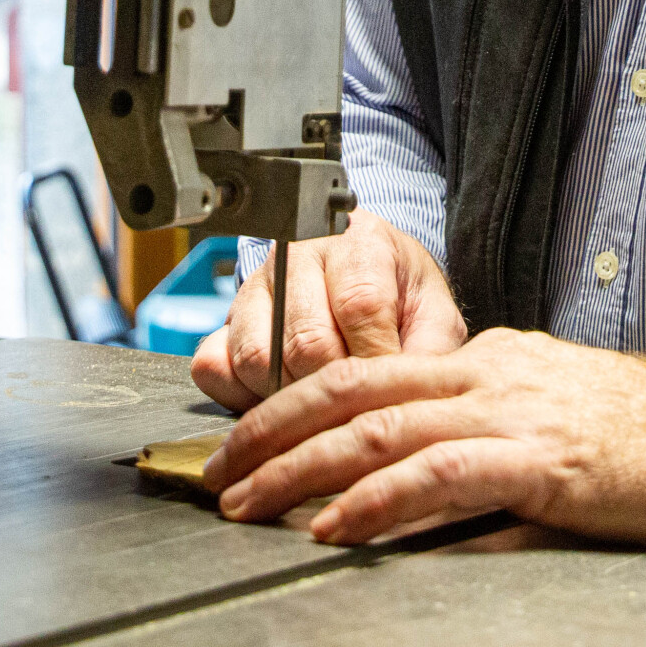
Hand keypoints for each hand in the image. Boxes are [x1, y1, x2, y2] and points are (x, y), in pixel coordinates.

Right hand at [190, 210, 463, 412]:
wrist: (365, 276)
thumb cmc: (400, 297)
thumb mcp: (433, 312)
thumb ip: (432, 348)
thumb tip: (412, 394)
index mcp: (356, 241)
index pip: (359, 306)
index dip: (376, 359)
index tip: (392, 390)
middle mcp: (297, 256)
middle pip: (305, 342)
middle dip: (337, 389)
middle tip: (359, 405)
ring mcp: (254, 287)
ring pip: (257, 359)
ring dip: (292, 397)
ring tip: (325, 400)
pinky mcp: (223, 320)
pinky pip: (212, 369)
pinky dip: (242, 398)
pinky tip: (282, 396)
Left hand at [205, 327, 645, 543]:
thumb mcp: (548, 421)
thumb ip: (481, 441)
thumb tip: (419, 484)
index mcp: (485, 360)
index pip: (364, 369)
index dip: (293, 402)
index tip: (245, 440)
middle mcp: (488, 373)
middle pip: (351, 387)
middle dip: (271, 431)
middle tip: (218, 473)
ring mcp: (513, 411)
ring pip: (379, 426)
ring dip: (302, 468)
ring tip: (251, 504)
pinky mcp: (544, 461)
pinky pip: (440, 475)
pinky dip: (378, 498)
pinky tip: (339, 523)